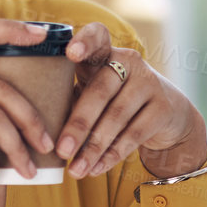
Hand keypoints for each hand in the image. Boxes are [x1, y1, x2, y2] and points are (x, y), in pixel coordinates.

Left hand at [55, 22, 206, 179]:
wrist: (167, 113)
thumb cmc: (114, 100)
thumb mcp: (94, 91)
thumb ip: (71, 99)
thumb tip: (40, 130)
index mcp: (105, 53)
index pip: (97, 36)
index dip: (84, 42)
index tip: (70, 53)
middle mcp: (129, 61)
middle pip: (100, 90)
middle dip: (79, 124)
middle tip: (61, 151)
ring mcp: (149, 82)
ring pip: (116, 117)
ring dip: (94, 147)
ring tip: (76, 170)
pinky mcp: (163, 107)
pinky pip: (133, 134)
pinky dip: (112, 155)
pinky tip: (96, 169)